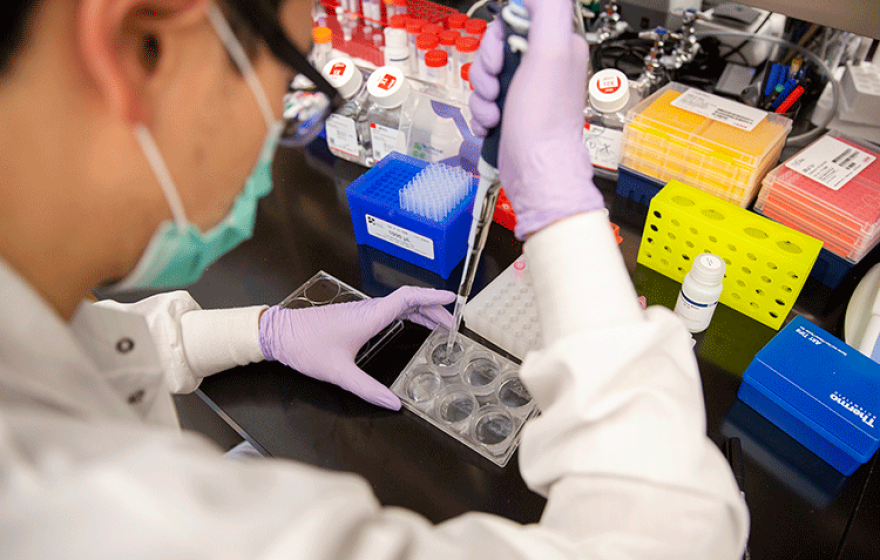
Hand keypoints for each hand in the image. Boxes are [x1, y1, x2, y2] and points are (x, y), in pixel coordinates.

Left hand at [259, 286, 454, 409]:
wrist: (279, 334)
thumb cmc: (305, 347)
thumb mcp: (339, 373)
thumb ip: (367, 389)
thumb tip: (393, 404)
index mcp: (369, 317)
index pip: (408, 298)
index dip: (432, 296)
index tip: (451, 298)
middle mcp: (368, 310)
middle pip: (409, 300)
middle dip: (434, 307)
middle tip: (452, 322)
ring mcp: (362, 311)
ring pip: (399, 304)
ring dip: (421, 310)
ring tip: (438, 325)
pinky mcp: (355, 316)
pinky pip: (388, 309)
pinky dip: (407, 313)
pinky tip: (410, 324)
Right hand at [469, 0, 604, 238]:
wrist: (535, 172)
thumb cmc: (544, 123)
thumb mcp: (550, 52)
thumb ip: (546, 11)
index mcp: (557, 46)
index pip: (514, 20)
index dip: (498, 39)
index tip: (500, 58)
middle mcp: (543, 66)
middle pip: (494, 48)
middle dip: (485, 70)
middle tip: (495, 86)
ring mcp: (525, 91)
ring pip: (485, 76)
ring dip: (481, 96)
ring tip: (495, 112)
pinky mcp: (511, 113)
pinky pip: (483, 101)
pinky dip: (481, 114)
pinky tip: (492, 124)